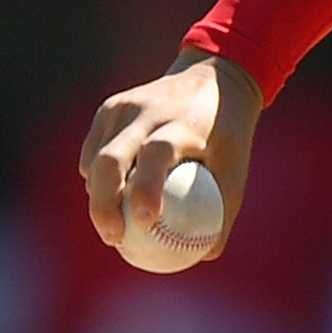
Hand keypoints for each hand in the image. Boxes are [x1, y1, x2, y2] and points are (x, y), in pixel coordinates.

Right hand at [78, 48, 262, 259]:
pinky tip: (110, 195)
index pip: (155, 155)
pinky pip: (94, 150)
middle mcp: (149, 111)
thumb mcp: (237, 165)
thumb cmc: (228, 132)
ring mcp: (125, 106)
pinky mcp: (111, 107)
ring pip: (96, 158)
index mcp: (182, 122)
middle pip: (110, 160)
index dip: (144, 189)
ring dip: (99, 194)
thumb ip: (224, 209)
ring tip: (112, 223)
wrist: (216, 77)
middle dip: (103, 204)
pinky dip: (97, 176)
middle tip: (113, 237)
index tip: (144, 221)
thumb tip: (206, 255)